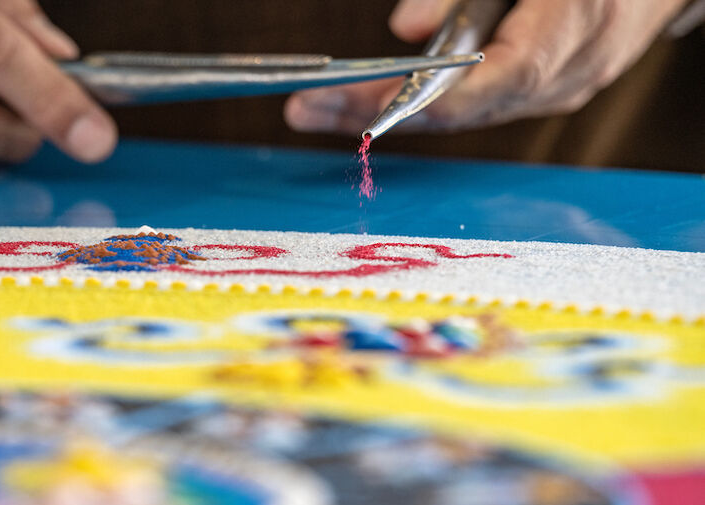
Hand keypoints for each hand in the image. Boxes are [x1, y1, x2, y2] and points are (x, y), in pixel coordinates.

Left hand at [286, 0, 690, 134]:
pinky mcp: (555, 89)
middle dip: (371, 112)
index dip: (394, 104)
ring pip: (463, 113)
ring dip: (391, 109)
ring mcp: (562, 91)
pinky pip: (483, 103)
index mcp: (559, 42)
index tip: (332, 104)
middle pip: (450, 113)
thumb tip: (404, 32)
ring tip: (324, 105)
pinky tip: (380, 98)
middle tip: (302, 109)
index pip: (463, 96)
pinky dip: (431, 101)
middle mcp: (562, 80)